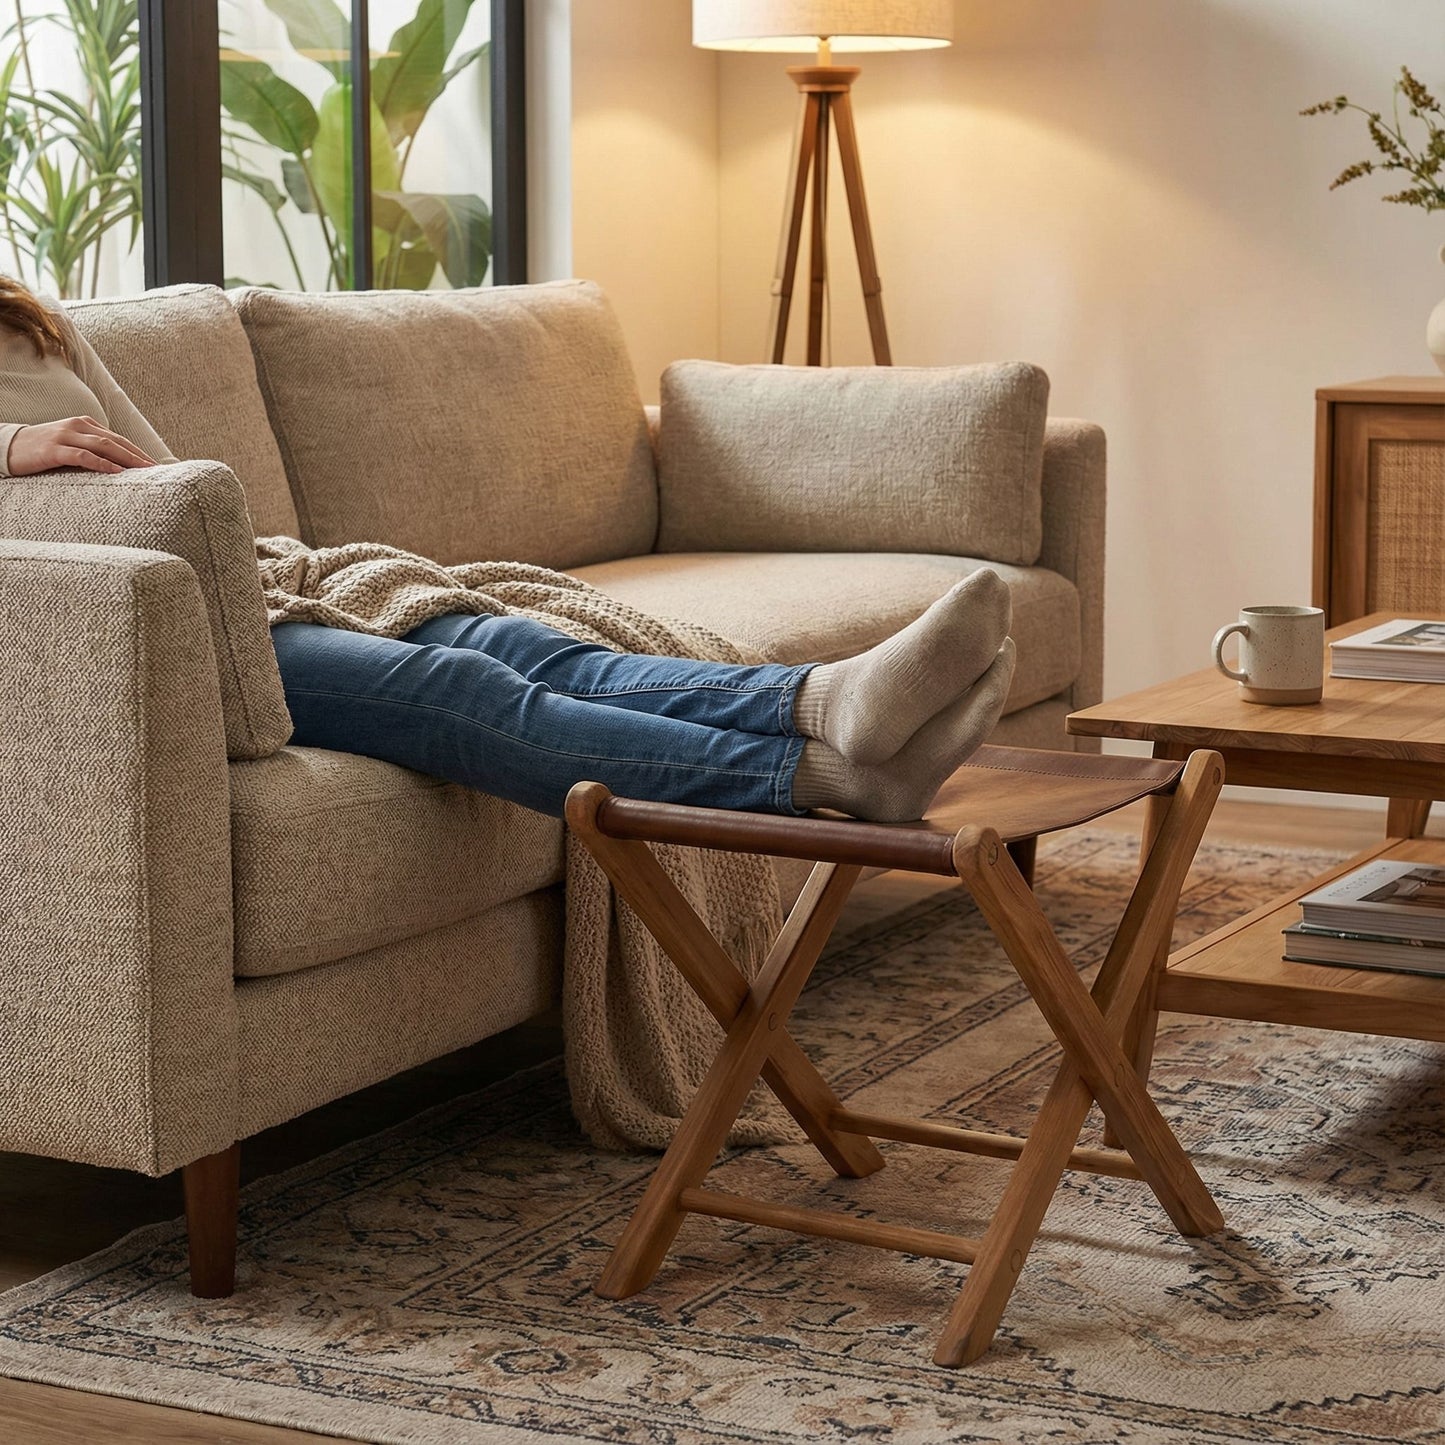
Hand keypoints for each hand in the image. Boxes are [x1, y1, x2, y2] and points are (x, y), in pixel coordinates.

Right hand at [6, 416, 156, 475]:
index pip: (119, 438)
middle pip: (116, 441)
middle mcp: (78, 426)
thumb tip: (121, 465)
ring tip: (144, 471)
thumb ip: (94, 449)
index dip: (139, 451)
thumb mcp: (72, 444)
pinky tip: (116, 472)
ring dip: (127, 459)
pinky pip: (82, 455)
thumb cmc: (44, 449)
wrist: (8, 447)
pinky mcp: (54, 450)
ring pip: (103, 446)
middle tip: (157, 470)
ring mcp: (65, 436)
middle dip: (139, 456)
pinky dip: (101, 463)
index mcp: (85, 424)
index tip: (156, 465)